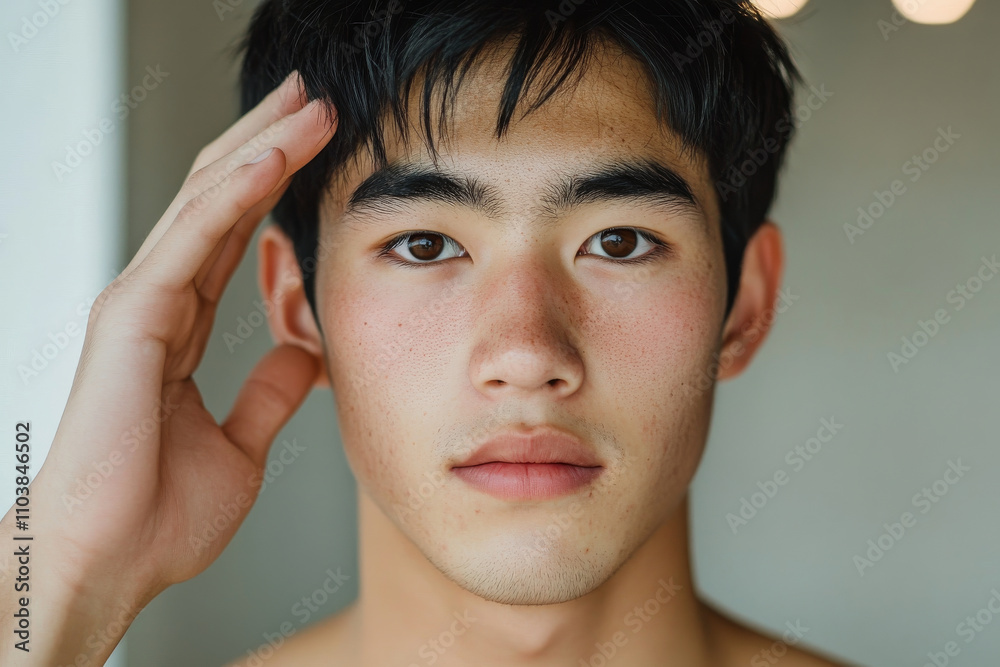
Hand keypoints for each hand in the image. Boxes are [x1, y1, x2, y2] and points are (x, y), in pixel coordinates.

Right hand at [0, 70, 335, 664]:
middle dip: (268, 144)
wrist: (110, 562)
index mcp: (182, 327)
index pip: (233, 235)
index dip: (274, 186)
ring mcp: (141, 303)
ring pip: (206, 202)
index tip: (318, 147)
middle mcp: (159, 301)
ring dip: (260, 148)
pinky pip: (192, 240)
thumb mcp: (241, 445)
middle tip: (315, 101)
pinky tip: (272, 158)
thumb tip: (305, 357)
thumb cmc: (157, 516)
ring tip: (307, 106)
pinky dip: (234, 194)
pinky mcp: (132, 316)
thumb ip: (268, 394)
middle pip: (219, 200)